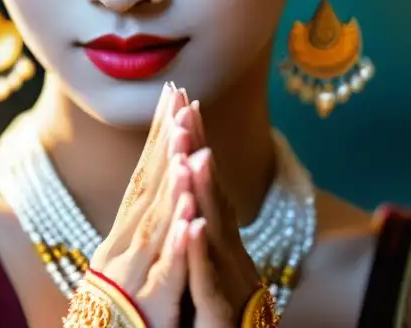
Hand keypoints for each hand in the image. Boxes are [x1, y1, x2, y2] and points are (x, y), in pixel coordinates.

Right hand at [89, 83, 197, 326]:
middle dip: (165, 140)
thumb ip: (146, 219)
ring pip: (157, 223)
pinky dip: (177, 248)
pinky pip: (167, 273)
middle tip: (178, 99)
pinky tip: (190, 225)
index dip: (159, 131)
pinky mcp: (152, 304)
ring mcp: (137, 272)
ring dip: (170, 186)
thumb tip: (162, 177)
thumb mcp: (134, 256)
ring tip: (185, 151)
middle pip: (149, 184)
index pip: (145, 170)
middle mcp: (126, 242)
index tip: (172, 93)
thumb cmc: (123, 306)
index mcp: (127, 229)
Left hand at [182, 102, 262, 327]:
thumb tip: (195, 194)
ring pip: (212, 231)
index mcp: (216, 239)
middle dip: (199, 150)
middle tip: (189, 107)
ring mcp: (224, 280)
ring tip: (196, 153)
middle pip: (209, 195)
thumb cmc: (223, 315)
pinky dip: (200, 252)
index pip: (202, 183)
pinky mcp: (218, 314)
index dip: (195, 144)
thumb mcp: (210, 267)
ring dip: (204, 191)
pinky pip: (205, 280)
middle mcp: (225, 252)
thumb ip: (205, 232)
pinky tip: (194, 226)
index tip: (185, 103)